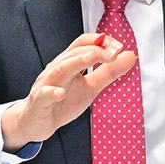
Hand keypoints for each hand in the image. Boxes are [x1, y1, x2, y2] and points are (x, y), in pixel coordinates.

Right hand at [0, 34, 139, 149]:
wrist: (35, 122)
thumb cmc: (61, 102)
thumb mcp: (89, 88)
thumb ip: (108, 73)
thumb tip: (129, 56)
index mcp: (69, 63)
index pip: (83, 43)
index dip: (101, 41)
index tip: (119, 47)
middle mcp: (56, 69)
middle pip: (74, 53)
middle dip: (95, 50)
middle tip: (115, 52)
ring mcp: (46, 85)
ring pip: (59, 69)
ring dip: (76, 61)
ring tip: (92, 57)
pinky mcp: (39, 102)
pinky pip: (44, 95)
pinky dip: (52, 93)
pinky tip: (61, 93)